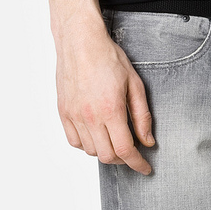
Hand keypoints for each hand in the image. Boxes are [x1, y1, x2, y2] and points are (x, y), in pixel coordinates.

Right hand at [54, 24, 155, 174]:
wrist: (81, 41)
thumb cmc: (108, 57)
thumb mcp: (134, 82)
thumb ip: (142, 115)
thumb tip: (147, 140)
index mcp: (111, 109)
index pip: (125, 150)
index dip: (137, 164)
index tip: (145, 168)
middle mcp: (90, 117)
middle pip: (107, 156)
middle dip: (123, 158)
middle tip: (132, 149)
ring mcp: (74, 116)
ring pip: (91, 151)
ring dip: (105, 150)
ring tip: (114, 136)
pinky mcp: (63, 112)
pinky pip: (74, 141)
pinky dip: (87, 144)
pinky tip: (96, 133)